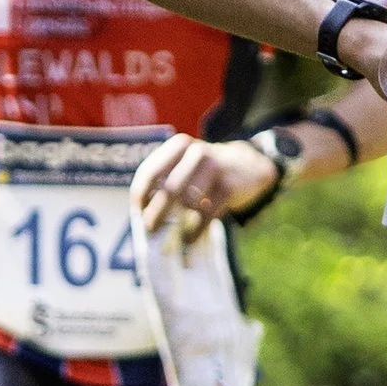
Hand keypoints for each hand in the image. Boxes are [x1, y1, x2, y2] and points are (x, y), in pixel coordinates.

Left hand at [133, 131, 278, 241]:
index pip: (150, 171)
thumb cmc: (205, 171)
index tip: (137, 211)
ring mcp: (216, 168)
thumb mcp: (185, 164)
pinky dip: (195, 230)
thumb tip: (143, 215)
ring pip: (189, 202)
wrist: (249, 165)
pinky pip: (207, 213)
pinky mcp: (230, 187)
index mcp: (179, 146)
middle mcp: (197, 153)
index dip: (140, 194)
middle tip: (149, 230)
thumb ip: (164, 181)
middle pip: (170, 189)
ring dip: (176, 224)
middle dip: (156, 212)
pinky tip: (188, 240)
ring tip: (169, 239)